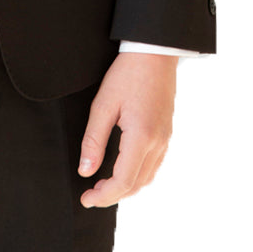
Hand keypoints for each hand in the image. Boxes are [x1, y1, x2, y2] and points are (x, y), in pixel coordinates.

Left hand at [77, 52, 177, 207]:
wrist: (154, 53)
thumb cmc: (127, 74)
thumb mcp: (103, 105)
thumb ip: (93, 140)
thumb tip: (86, 171)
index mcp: (141, 137)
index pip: (123, 181)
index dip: (103, 196)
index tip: (86, 199)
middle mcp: (158, 142)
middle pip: (136, 184)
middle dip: (112, 195)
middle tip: (90, 195)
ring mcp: (165, 138)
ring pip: (147, 178)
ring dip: (126, 187)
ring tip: (103, 185)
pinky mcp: (166, 133)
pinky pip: (154, 165)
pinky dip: (138, 175)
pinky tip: (122, 170)